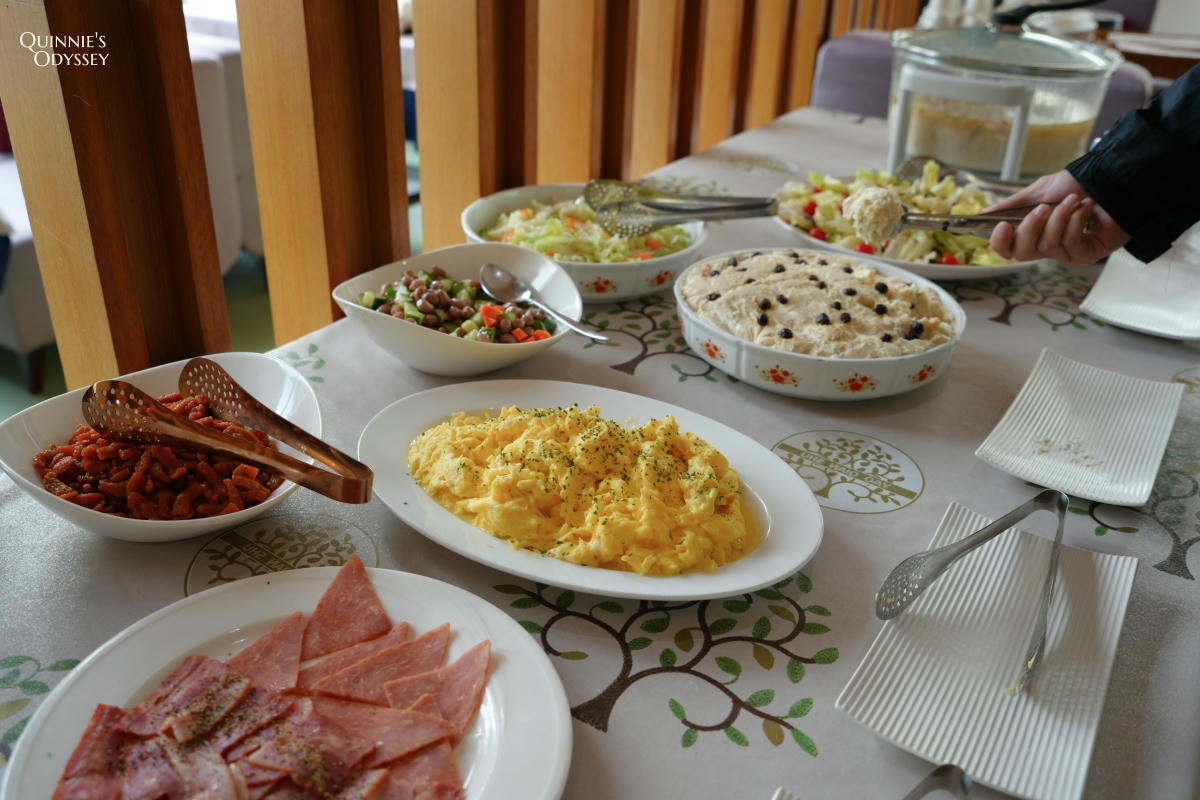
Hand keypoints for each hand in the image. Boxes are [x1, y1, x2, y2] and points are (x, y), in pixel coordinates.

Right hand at [984, 170, 1129, 264]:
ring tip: (1074, 200)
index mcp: (1033, 234)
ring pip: (1048, 246)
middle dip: (1031, 227)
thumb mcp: (1040, 190)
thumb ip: (1012, 205)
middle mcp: (1047, 247)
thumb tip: (984, 213)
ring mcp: (1066, 253)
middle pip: (1022, 252)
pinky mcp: (1085, 255)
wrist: (1113, 181)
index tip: (1002, 226)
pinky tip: (1086, 208)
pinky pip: (1070, 243)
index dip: (1000, 242)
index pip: (1007, 250)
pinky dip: (1077, 221)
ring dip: (1061, 217)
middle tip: (1044, 207)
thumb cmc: (1079, 185)